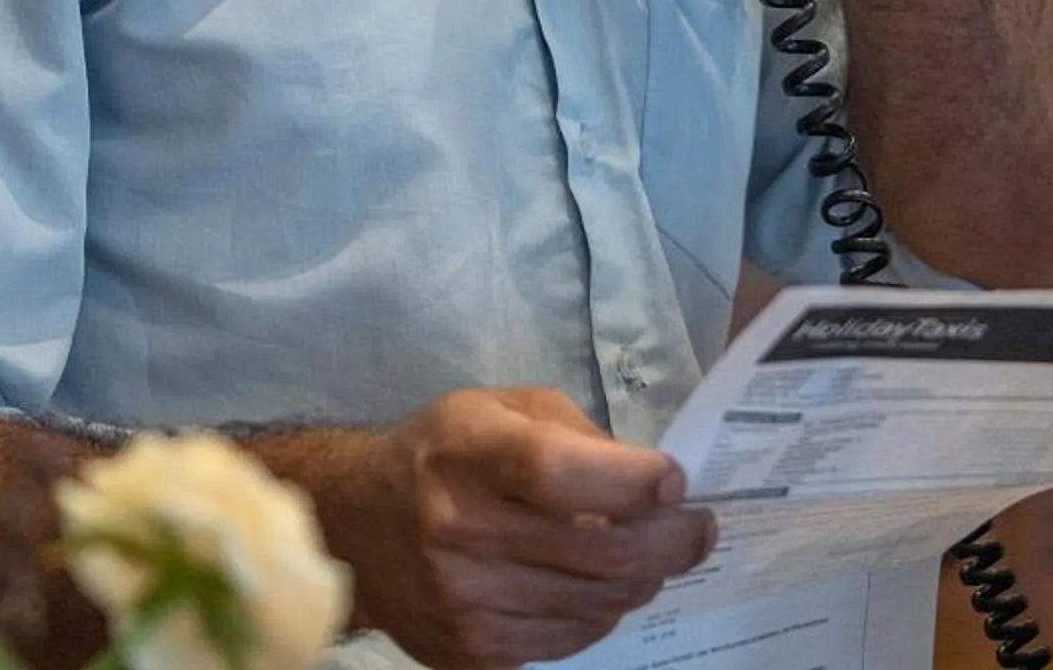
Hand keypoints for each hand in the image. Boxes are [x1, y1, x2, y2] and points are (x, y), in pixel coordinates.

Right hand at [346, 388, 713, 669]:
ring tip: (649, 554)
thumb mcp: (497, 409)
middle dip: (673, 542)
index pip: (559, 473)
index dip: (632, 481)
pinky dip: (601, 611)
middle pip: (600, 553)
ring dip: (642, 579)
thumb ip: (575, 436)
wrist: (354, 523)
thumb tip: (654, 486)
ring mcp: (465, 602)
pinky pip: (572, 641)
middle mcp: (459, 531)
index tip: (675, 481)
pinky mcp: (472, 652)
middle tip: (698, 529)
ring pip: (599, 606)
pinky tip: (597, 585)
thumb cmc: (439, 451)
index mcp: (466, 455)